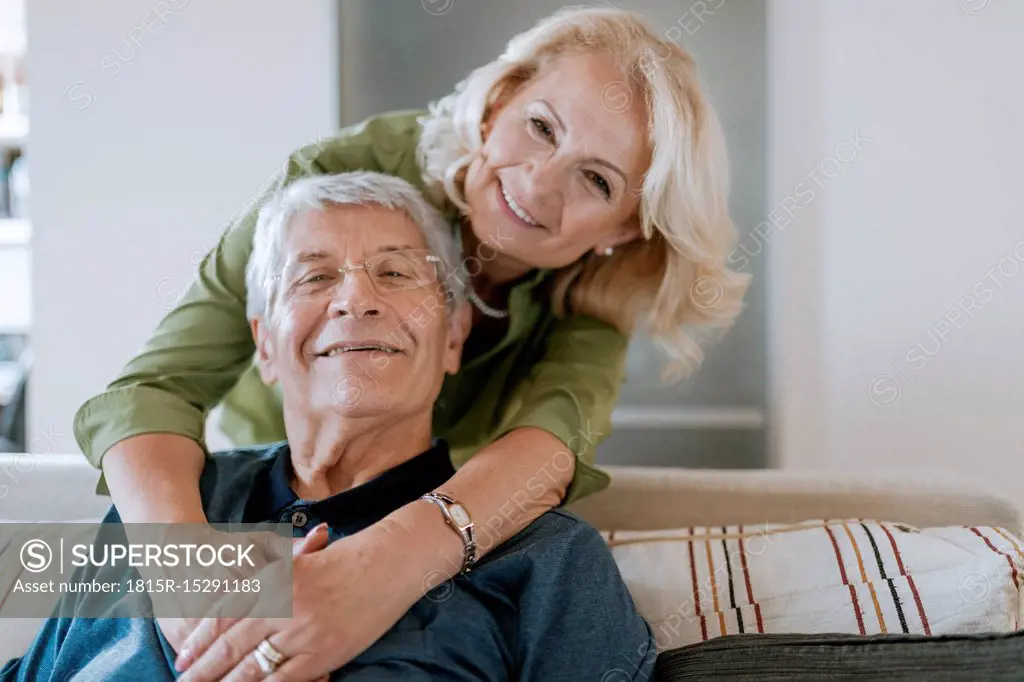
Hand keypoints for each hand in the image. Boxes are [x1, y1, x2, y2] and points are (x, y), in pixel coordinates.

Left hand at [175, 526, 419, 681]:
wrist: (388, 562)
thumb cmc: (344, 559)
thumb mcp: (296, 562)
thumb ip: (265, 580)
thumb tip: (228, 602)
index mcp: (270, 580)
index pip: (223, 615)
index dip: (200, 640)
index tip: (183, 659)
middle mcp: (281, 605)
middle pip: (230, 645)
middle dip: (203, 669)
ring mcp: (301, 631)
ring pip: (252, 667)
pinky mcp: (322, 651)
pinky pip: (283, 679)